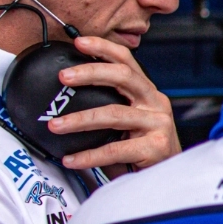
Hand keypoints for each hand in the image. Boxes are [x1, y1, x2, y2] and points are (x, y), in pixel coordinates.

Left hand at [47, 35, 181, 172]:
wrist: (167, 181)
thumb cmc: (142, 151)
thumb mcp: (127, 123)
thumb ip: (108, 107)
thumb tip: (65, 97)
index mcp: (147, 94)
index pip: (127, 62)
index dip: (104, 48)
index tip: (79, 42)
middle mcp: (155, 104)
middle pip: (124, 77)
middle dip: (90, 72)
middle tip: (63, 76)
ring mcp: (158, 124)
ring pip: (114, 113)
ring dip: (80, 119)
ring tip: (55, 125)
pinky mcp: (155, 148)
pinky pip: (115, 149)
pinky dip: (89, 156)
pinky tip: (71, 159)